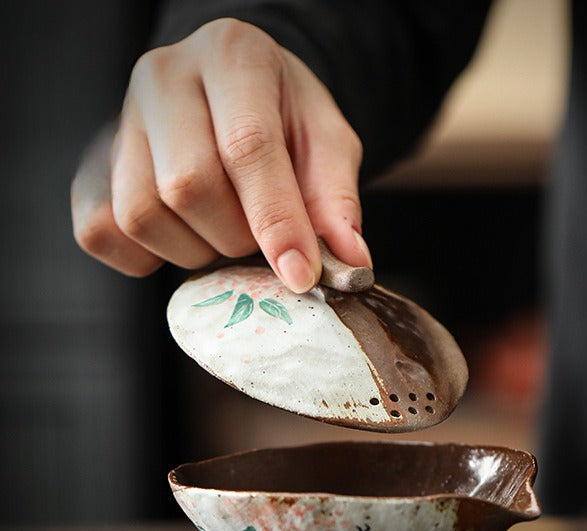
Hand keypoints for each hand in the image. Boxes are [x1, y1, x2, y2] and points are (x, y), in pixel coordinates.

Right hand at [71, 18, 371, 292]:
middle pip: (188, 187)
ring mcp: (119, 122)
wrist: (230, 99)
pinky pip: (103, 234)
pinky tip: (185, 237)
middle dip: (237, 235)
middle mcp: (164, 78)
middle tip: (261, 234)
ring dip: (197, 249)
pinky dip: (148, 258)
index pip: (247, 146)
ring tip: (225, 229)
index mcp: (233, 56)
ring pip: (143, 215)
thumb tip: (351, 263)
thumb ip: (337, 199)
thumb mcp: (327, 143)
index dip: (276, 221)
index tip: (301, 275)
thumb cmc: (283, 120)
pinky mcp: (91, 168)